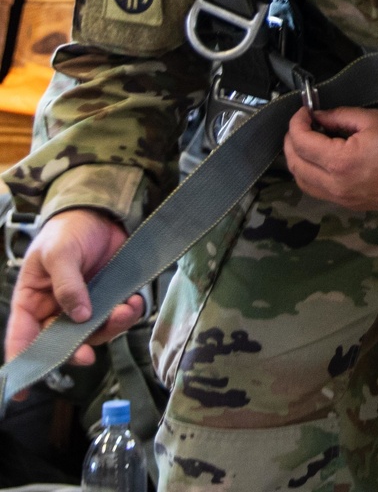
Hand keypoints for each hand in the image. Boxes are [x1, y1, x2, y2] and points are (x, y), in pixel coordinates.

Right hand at [4, 209, 144, 376]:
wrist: (100, 212)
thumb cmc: (68, 230)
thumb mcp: (59, 252)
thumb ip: (66, 284)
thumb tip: (78, 316)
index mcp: (32, 301)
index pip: (22, 337)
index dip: (22, 363)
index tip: (22, 389)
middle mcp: (56, 310)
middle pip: (61, 343)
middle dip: (75, 350)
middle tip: (86, 354)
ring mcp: (84, 307)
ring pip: (93, 334)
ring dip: (108, 329)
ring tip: (122, 312)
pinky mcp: (109, 300)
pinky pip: (116, 318)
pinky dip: (126, 315)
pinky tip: (132, 303)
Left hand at [283, 107, 377, 211]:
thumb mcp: (371, 119)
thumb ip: (339, 116)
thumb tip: (318, 115)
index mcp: (339, 162)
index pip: (302, 142)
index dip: (297, 122)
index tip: (304, 110)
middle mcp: (334, 185)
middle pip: (295, 164)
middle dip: (291, 140)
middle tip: (301, 123)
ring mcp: (339, 198)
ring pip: (301, 181)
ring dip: (297, 159)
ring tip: (305, 141)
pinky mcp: (347, 204)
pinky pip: (316, 190)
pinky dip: (308, 174)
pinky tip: (317, 159)